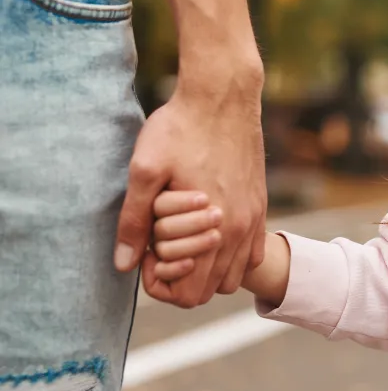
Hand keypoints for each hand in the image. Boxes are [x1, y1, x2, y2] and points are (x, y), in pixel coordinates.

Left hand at [115, 62, 266, 306]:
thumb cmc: (180, 129)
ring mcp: (254, 217)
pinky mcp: (260, 204)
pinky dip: (230, 254)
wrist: (223, 95)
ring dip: (207, 268)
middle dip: (182, 278)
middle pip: (210, 291)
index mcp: (213, 227)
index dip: (160, 283)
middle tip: (160, 246)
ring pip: (233, 276)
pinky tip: (207, 230)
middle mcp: (240, 229)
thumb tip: (124, 265)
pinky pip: (252, 253)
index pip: (189, 295)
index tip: (147, 253)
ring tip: (182, 239)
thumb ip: (134, 221)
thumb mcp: (145, 171)